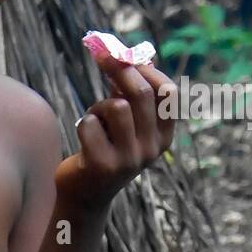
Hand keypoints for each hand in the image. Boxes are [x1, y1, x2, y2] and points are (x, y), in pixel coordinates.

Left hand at [56, 52, 176, 207]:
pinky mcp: (102, 166)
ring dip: (98, 106)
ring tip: (94, 120)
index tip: (126, 55)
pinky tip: (85, 138)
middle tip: (102, 56)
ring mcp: (128, 159)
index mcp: (164, 137)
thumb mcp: (127, 124)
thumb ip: (133, 95)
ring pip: (115, 107)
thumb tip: (135, 55)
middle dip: (119, 70)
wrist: (85, 196)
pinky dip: (83, 123)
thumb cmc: (105, 150)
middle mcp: (151, 149)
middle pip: (141, 94)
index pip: (168, 93)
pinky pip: (89, 124)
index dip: (146, 69)